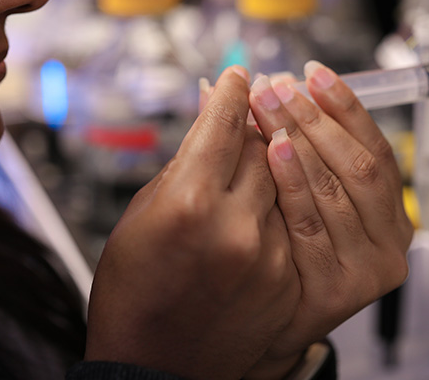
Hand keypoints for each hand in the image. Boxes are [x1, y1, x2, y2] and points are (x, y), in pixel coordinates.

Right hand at [84, 67, 300, 379]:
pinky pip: (295, 221)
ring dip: (279, 156)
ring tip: (271, 140)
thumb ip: (186, 159)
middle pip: (265, 146)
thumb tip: (210, 109)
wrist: (155, 363)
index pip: (223, 125)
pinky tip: (271, 194)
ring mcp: (267, 255)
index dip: (232, 94)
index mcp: (188, 202)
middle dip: (259, 122)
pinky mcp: (288, 279)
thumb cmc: (134, 288)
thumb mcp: (144, 212)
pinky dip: (284, 201)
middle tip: (258, 104)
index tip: (238, 78)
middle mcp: (234, 225)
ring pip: (288, 180)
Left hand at [245, 61, 413, 376]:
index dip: (346, 107)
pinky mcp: (338, 292)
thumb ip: (292, 142)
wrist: (270, 321)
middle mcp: (391, 239)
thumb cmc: (287, 249)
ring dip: (300, 140)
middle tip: (276, 87)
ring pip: (337, 191)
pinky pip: (310, 226)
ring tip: (268, 108)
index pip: (376, 147)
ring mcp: (368, 268)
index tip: (315, 72)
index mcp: (392, 210)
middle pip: (358, 165)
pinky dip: (291, 184)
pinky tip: (271, 152)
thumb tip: (258, 86)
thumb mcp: (301, 193)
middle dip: (315, 119)